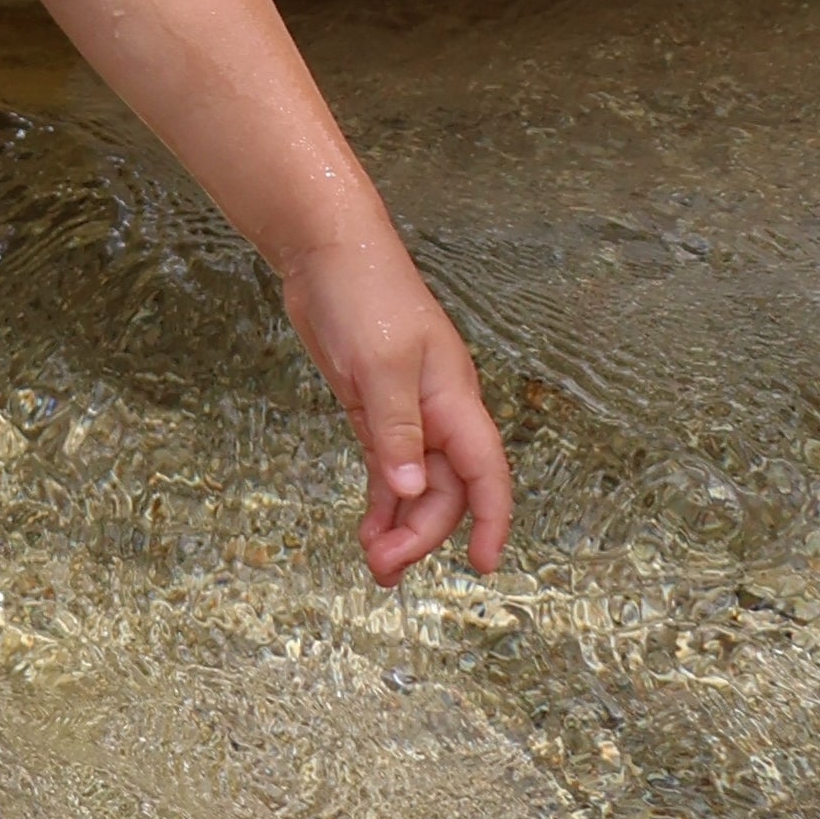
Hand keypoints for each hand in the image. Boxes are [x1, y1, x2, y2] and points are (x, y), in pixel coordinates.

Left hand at [278, 232, 511, 585]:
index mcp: (454, 398)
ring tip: (377, 566)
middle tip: (385, 566)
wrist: (326, 252)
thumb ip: (397, 430)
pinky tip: (370, 529)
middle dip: (422, 532)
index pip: (486, 471)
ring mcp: (406, 412)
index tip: (484, 564)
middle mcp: (437, 411)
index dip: (493, 520)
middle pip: (445, 488)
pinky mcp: (374, 410)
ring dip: (400, 525)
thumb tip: (410, 491)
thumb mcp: (381, 364)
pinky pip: (388, 468)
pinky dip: (382, 501)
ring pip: (415, 485)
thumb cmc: (366, 293)